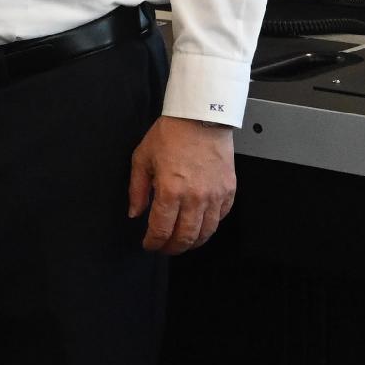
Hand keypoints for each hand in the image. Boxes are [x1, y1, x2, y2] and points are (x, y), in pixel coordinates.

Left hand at [128, 117, 236, 253]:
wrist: (201, 116)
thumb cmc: (171, 133)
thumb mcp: (142, 158)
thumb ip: (137, 190)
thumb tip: (135, 212)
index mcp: (170, 190)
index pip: (160, 230)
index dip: (153, 243)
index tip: (149, 244)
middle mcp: (194, 197)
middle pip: (185, 237)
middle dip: (172, 248)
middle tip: (165, 247)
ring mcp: (214, 195)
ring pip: (205, 233)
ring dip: (192, 242)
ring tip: (183, 241)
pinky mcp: (229, 190)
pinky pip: (221, 217)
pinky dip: (211, 225)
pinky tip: (200, 223)